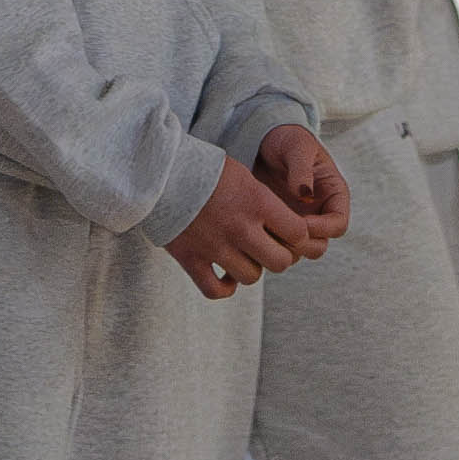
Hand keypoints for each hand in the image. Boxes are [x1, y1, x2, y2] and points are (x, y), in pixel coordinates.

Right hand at [171, 160, 317, 297]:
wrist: (159, 171)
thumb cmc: (204, 169)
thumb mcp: (243, 175)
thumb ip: (265, 202)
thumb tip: (285, 226)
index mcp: (257, 203)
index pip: (299, 233)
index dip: (299, 236)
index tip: (289, 233)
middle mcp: (240, 228)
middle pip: (280, 262)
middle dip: (279, 256)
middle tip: (269, 247)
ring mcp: (215, 246)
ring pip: (251, 277)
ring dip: (251, 268)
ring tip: (243, 255)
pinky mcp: (190, 258)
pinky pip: (215, 290)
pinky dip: (224, 288)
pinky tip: (225, 276)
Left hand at [253, 121, 353, 248]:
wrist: (264, 141)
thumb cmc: (287, 139)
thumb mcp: (297, 148)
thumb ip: (302, 170)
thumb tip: (305, 196)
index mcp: (333, 194)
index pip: (338, 224)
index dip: (322, 229)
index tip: (301, 223)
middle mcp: (319, 212)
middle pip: (319, 245)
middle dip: (301, 243)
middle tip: (279, 234)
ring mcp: (300, 221)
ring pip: (298, 250)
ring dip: (283, 248)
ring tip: (263, 233)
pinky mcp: (280, 226)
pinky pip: (278, 245)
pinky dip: (267, 246)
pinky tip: (253, 233)